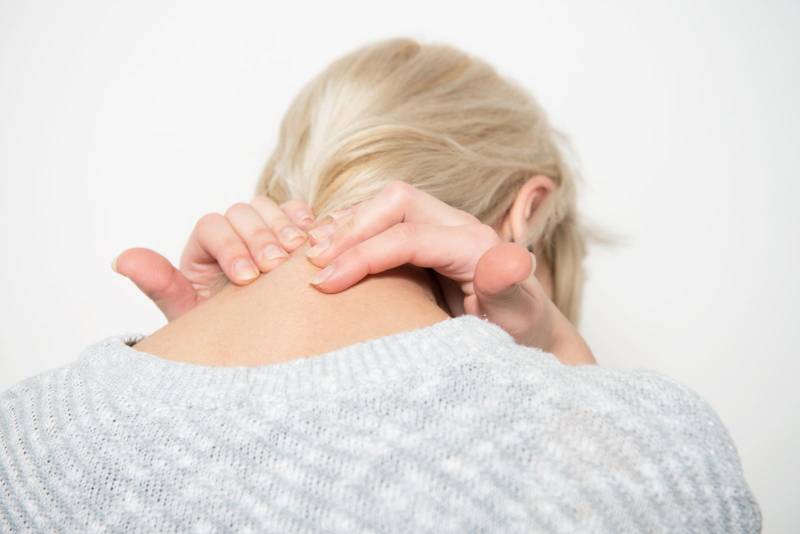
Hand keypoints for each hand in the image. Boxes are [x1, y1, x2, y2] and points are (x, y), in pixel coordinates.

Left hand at [112, 198, 315, 319]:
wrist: (262, 341)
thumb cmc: (224, 331)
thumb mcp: (191, 316)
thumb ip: (161, 287)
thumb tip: (121, 260)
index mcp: (204, 247)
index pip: (212, 228)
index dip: (229, 248)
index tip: (246, 279)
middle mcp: (233, 231)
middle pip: (242, 212)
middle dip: (260, 238)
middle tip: (275, 267)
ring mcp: (264, 228)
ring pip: (269, 208)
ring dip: (284, 228)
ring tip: (297, 254)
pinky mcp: (293, 231)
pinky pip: (298, 211)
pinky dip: (305, 219)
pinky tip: (312, 237)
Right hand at [304, 181, 594, 363]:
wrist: (526, 327)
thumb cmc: (519, 329)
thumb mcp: (517, 317)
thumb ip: (508, 288)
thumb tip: (512, 259)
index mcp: (475, 244)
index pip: (408, 236)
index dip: (363, 256)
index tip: (325, 284)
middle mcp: (457, 225)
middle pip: (395, 201)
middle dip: (350, 227)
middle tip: (311, 263)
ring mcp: (440, 225)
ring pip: (384, 203)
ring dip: (345, 223)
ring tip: (308, 254)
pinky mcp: (425, 233)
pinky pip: (382, 216)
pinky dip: (350, 227)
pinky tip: (326, 250)